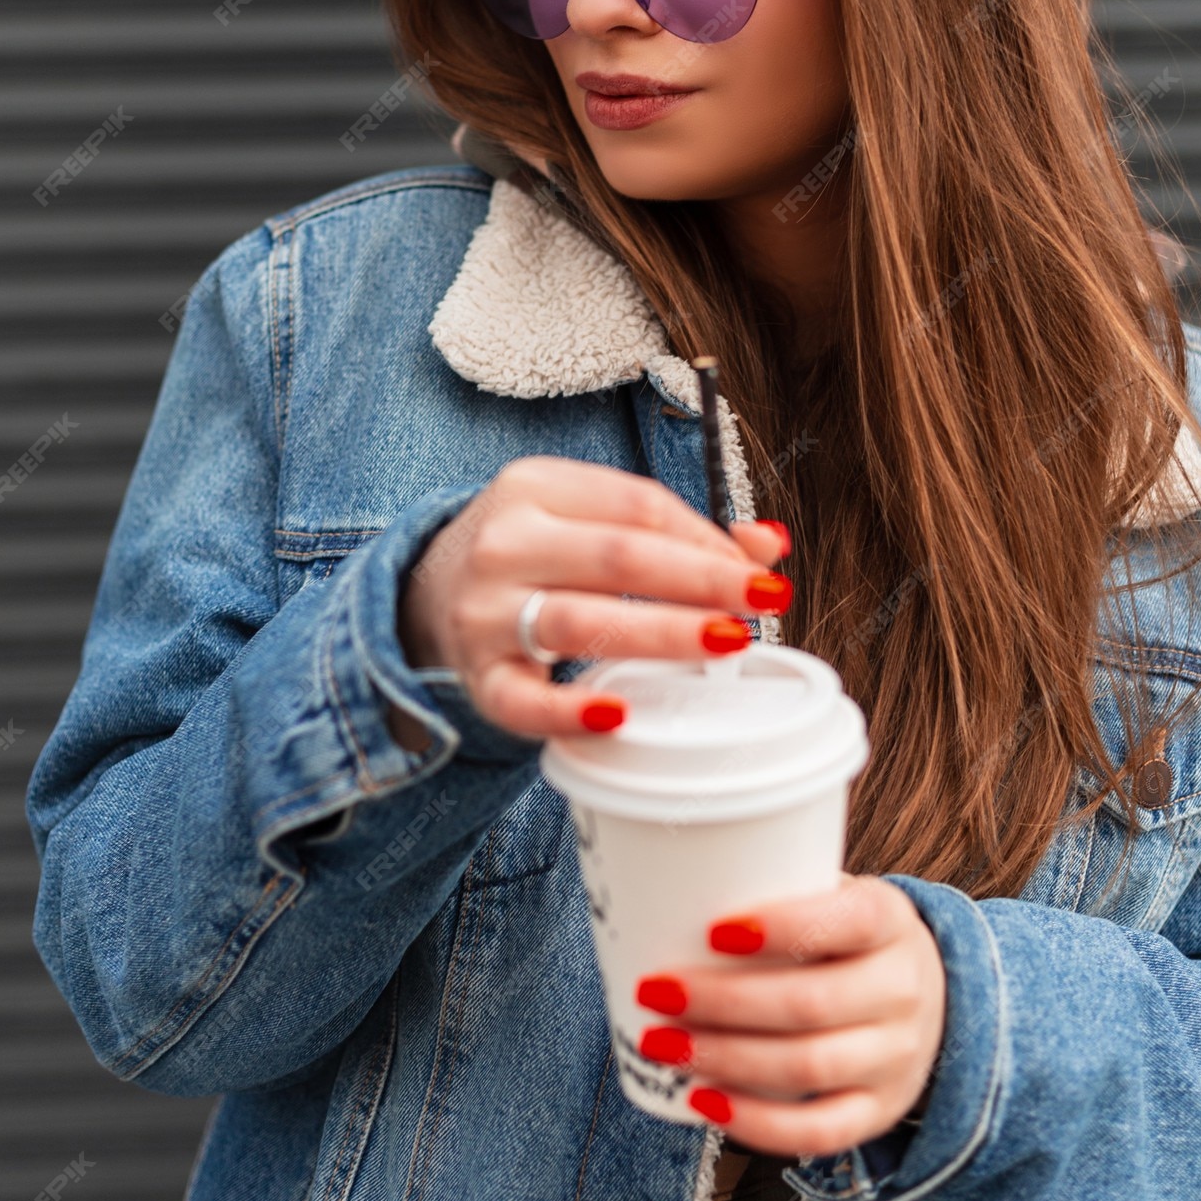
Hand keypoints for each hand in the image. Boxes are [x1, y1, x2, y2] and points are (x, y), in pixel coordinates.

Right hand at [394, 456, 790, 741]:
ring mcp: (484, 611)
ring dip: (660, 634)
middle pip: (618, 557)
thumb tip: (769, 545)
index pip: (637, 505)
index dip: (705, 538)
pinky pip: (522, 702)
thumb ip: (675, 529)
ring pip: (579, 621)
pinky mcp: (478, 676)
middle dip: (701, 579)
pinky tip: (618, 713)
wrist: (430, 593)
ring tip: (724, 643)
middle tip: (764, 600)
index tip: (755, 570)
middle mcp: (504, 542)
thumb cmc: (536, 554)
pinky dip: (568, 710)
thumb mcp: (588, 519)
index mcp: (535, 487)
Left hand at [633, 873, 946, 1157]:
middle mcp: (902, 991)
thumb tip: (672, 888)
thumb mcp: (837, 897)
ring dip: (723, 1058)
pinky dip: (757, 1122)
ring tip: (662, 1043)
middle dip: (722, 1001)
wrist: (931, 998)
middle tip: (656, 991)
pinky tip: (703, 1101)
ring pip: (807, 1067)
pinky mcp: (879, 1111)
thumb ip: (779, 889)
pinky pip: (819, 1130)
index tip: (712, 930)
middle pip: (810, 1003)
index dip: (781, 926)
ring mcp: (896, 1058)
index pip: (846, 921)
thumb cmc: (850, 939)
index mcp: (890, 922)